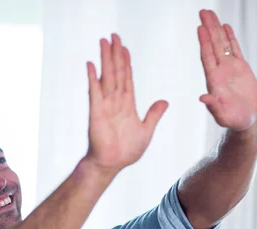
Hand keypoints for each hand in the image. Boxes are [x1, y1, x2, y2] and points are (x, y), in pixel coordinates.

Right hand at [85, 34, 167, 171]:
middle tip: (113, 36)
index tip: (124, 48)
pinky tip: (91, 65)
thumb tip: (164, 101)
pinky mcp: (96, 112)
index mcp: (127, 105)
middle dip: (115, 54)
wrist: (111, 164)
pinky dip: (93, 78)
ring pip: (106, 77)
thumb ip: (154, 114)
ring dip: (105, 59)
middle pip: (116, 72)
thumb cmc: (126, 151)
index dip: (126, 62)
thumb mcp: (146, 130)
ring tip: (103, 43)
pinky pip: (94, 92)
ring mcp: (105, 105)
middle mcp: (115, 101)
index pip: (127, 78)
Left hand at [197, 9, 256, 130]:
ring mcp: (229, 68)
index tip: (200, 28)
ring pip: (222, 44)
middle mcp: (219, 71)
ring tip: (210, 13)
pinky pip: (234, 49)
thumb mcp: (222, 116)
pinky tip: (225, 27)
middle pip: (213, 45)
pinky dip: (230, 38)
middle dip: (208, 28)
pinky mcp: (241, 68)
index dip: (204, 42)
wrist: (246, 121)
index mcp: (214, 81)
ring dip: (216, 29)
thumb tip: (202, 98)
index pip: (207, 57)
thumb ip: (213, 107)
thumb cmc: (233, 121)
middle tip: (203, 11)